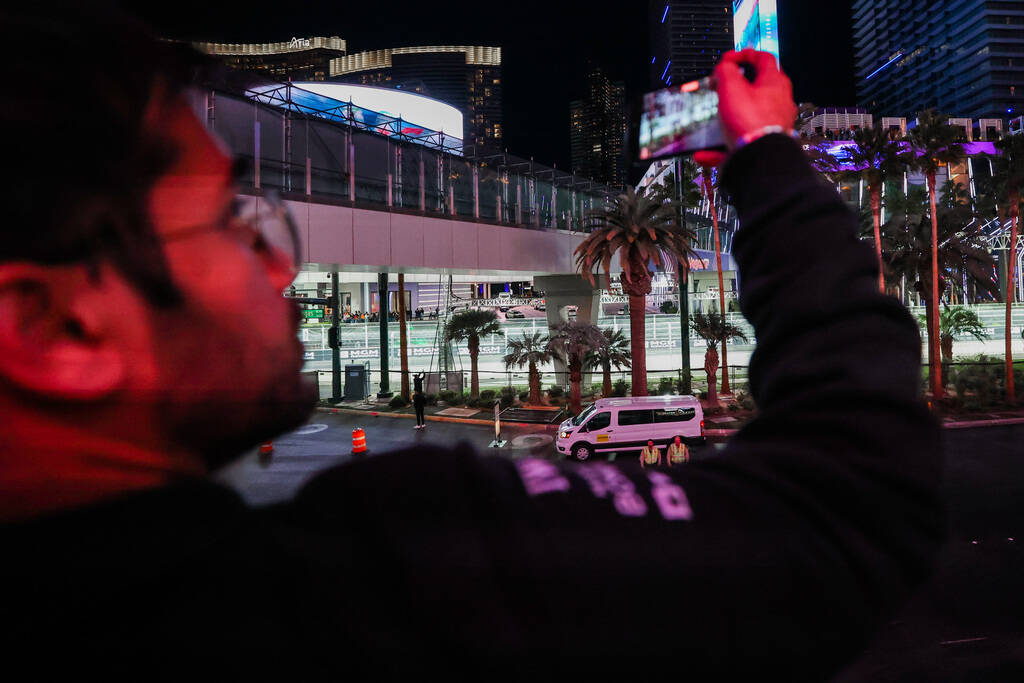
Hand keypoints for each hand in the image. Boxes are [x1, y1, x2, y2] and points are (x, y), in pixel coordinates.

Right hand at [699, 49, 797, 166]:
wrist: (761, 159)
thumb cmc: (752, 123)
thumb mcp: (731, 88)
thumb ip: (726, 72)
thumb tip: (723, 67)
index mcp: (775, 82)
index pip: (763, 57)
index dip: (744, 54)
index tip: (728, 59)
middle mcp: (779, 102)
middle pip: (756, 88)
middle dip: (735, 88)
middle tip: (721, 88)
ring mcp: (773, 124)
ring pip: (747, 117)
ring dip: (727, 118)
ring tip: (712, 121)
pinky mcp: (764, 144)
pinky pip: (740, 142)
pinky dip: (721, 146)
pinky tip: (704, 153)